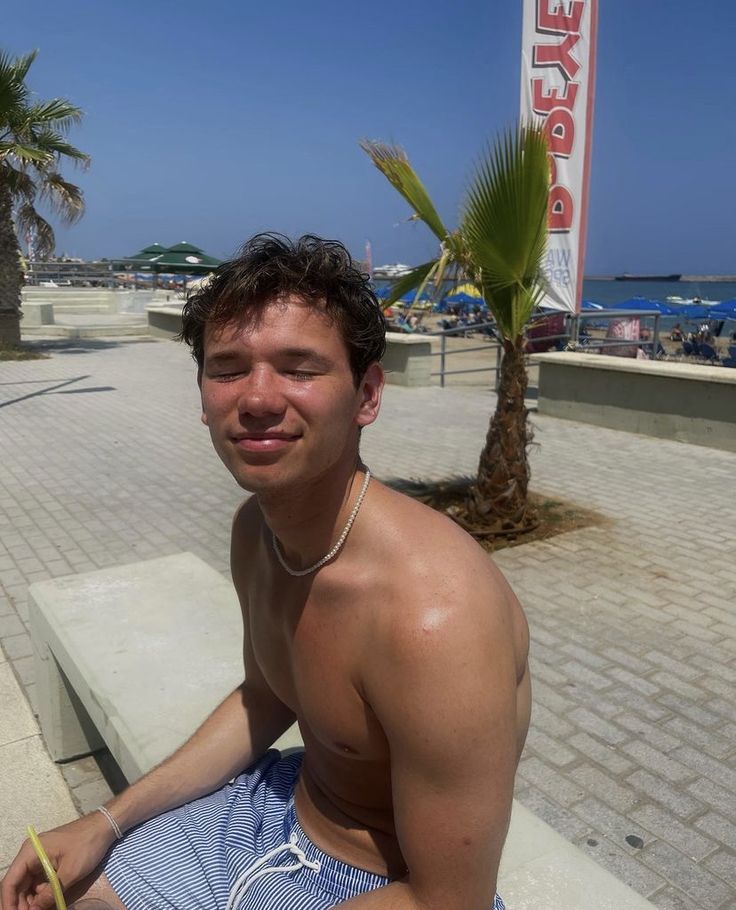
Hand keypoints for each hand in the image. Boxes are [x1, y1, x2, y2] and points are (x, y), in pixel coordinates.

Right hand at [0, 812, 115, 909]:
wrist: (104, 826)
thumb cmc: (87, 845)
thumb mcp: (70, 873)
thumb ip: (50, 895)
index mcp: (30, 852)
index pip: (10, 882)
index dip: (9, 903)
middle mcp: (31, 854)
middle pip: (18, 885)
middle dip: (21, 904)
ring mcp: (40, 857)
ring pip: (28, 885)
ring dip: (32, 901)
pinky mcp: (49, 860)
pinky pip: (39, 880)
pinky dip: (41, 894)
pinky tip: (48, 904)